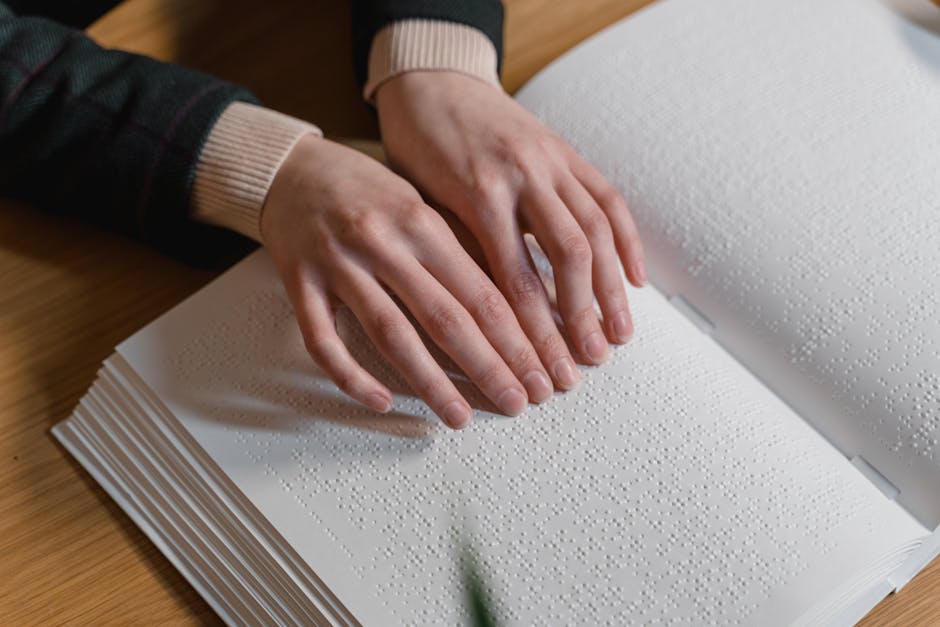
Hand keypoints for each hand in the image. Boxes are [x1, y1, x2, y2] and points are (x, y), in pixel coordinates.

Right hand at [261, 135, 553, 427]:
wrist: (293, 168)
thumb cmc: (371, 193)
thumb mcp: (423, 207)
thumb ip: (464, 252)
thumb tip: (526, 306)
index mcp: (422, 221)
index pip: (480, 291)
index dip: (515, 340)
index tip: (540, 374)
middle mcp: (382, 241)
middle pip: (443, 316)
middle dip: (486, 366)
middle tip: (517, 405)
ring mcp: (337, 262)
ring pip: (390, 332)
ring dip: (429, 381)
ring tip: (459, 418)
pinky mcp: (298, 281)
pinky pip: (322, 340)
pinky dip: (350, 374)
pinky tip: (379, 402)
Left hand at [375, 71, 646, 389]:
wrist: (431, 79)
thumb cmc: (415, 147)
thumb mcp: (420, 203)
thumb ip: (457, 251)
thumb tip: (487, 321)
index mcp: (478, 192)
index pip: (515, 280)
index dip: (534, 335)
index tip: (542, 373)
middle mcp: (523, 174)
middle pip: (567, 257)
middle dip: (580, 318)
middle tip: (588, 365)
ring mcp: (550, 159)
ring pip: (595, 230)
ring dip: (612, 288)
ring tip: (620, 334)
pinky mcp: (567, 151)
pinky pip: (608, 196)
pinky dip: (627, 240)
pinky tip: (637, 278)